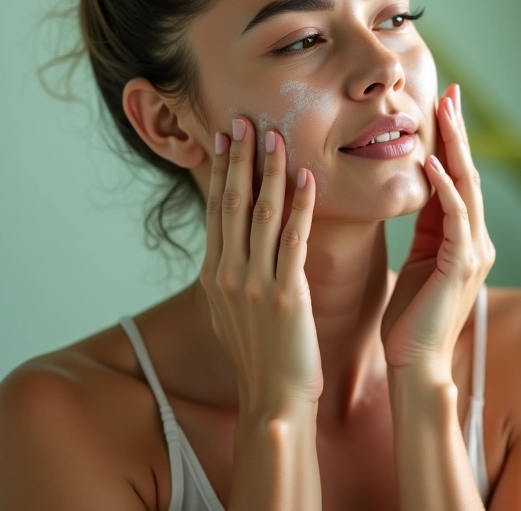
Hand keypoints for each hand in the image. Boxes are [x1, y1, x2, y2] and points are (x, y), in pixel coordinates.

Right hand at [199, 119, 322, 418]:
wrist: (271, 400)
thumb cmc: (258, 356)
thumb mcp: (230, 312)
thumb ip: (229, 275)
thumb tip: (230, 246)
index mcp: (213, 274)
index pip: (216, 210)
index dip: (221, 171)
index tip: (225, 138)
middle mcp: (227, 273)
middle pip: (232, 203)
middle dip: (238, 158)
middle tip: (242, 120)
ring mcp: (253, 283)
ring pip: (261, 214)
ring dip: (268, 171)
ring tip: (274, 135)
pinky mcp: (285, 294)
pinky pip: (294, 239)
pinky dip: (301, 206)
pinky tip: (307, 178)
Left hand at [380, 84, 495, 381]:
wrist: (414, 362)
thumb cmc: (410, 315)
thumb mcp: (419, 257)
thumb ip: (427, 225)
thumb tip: (419, 188)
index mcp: (462, 237)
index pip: (457, 178)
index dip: (451, 141)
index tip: (442, 105)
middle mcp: (476, 239)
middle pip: (467, 173)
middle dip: (458, 131)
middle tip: (450, 91)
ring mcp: (473, 252)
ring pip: (467, 186)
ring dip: (454, 147)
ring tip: (443, 111)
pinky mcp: (461, 266)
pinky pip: (454, 217)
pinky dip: (444, 187)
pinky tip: (430, 161)